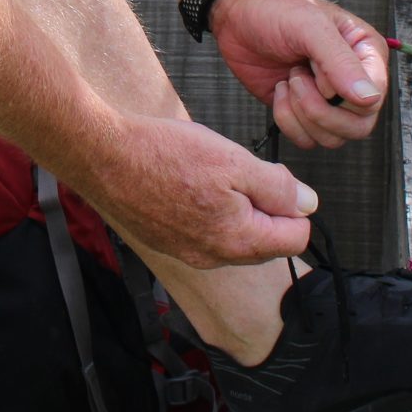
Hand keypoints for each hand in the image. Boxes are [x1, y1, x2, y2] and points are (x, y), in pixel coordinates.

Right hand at [74, 111, 318, 268]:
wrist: (103, 156)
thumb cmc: (164, 154)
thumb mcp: (234, 160)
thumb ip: (277, 187)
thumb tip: (308, 204)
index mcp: (239, 241)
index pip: (296, 238)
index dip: (293, 204)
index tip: (271, 180)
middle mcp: (214, 257)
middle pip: (265, 240)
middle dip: (262, 206)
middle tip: (236, 171)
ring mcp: (187, 253)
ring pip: (233, 235)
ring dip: (233, 207)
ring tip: (208, 174)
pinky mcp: (165, 242)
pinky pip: (203, 232)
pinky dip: (204, 209)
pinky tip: (185, 183)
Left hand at [211, 0, 389, 150]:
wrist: (237, 12)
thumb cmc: (277, 7)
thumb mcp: (310, 26)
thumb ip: (340, 62)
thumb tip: (368, 99)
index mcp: (366, 54)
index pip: (373, 97)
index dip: (343, 93)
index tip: (315, 70)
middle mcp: (353, 80)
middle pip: (357, 126)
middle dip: (320, 111)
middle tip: (296, 78)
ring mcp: (328, 99)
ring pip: (332, 138)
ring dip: (302, 113)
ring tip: (289, 78)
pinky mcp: (302, 111)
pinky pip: (306, 139)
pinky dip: (287, 121)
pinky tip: (279, 89)